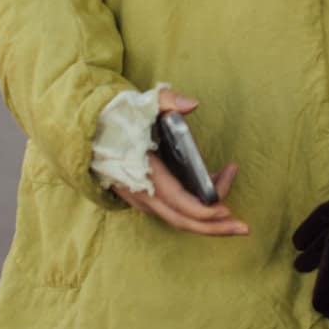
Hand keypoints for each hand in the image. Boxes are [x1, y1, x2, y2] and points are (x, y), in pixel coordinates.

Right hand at [110, 89, 249, 237]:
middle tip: (244, 228)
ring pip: (178, 218)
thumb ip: (166, 100)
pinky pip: (172, 210)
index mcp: (144, 174)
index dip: (206, 211)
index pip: (180, 204)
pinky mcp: (143, 196)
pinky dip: (193, 207)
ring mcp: (141, 198)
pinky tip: (209, 188)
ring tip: (230, 199)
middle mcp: (143, 194)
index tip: (227, 207)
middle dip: (216, 227)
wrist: (84, 131)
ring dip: (207, 216)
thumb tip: (192, 105)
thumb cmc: (114, 118)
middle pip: (184, 221)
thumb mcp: (139, 104)